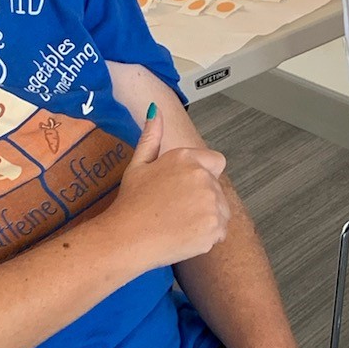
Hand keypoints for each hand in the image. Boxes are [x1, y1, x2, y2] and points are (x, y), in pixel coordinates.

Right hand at [111, 106, 230, 266]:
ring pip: (221, 210)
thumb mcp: (138, 164)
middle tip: (174, 210)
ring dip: (207, 218)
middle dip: (203, 198)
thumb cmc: (130, 203)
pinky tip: (183, 235)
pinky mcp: (214, 228)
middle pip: (217, 188)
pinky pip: (219, 232)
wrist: (127, 238)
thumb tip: (154, 109)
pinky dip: (206, 236)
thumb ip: (151, 136)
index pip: (216, 162)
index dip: (203, 175)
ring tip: (178, 223)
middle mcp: (203, 177)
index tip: (185, 189)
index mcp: (187, 158)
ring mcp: (211, 204)